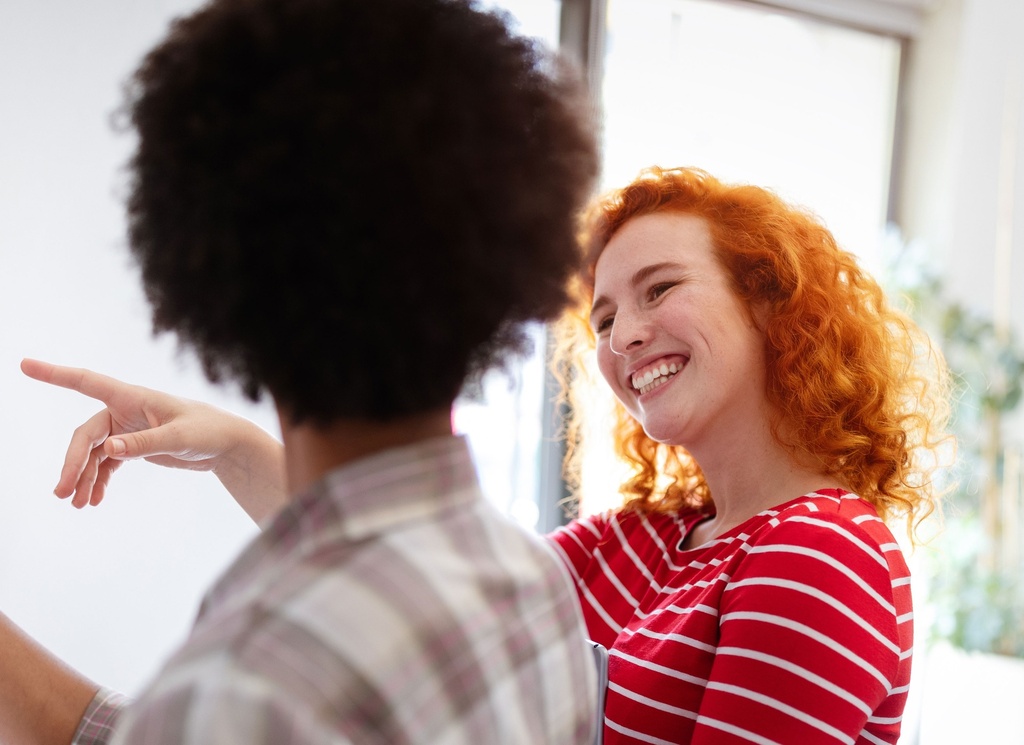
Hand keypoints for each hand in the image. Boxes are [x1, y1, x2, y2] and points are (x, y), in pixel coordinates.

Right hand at [21, 359, 286, 521]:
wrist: (227, 445)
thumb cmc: (208, 431)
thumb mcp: (179, 437)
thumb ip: (144, 443)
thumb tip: (108, 450)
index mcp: (132, 397)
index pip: (86, 382)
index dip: (55, 374)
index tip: (25, 365)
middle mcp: (124, 410)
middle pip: (85, 435)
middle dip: (72, 463)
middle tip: (62, 492)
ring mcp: (127, 429)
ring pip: (93, 453)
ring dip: (82, 477)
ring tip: (76, 504)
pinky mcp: (134, 446)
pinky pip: (106, 464)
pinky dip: (97, 481)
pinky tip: (93, 500)